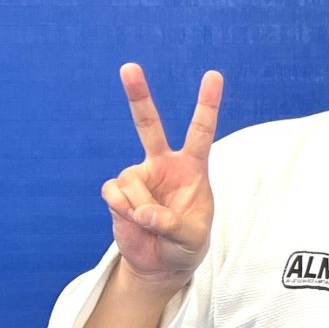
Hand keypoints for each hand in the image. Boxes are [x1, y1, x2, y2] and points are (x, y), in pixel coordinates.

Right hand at [100, 63, 221, 292]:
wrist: (160, 261)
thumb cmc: (186, 244)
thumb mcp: (191, 238)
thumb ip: (173, 224)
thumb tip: (144, 211)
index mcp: (191, 167)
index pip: (201, 131)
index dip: (207, 104)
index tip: (214, 75)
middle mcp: (162, 164)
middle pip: (148, 124)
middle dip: (137, 95)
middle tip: (129, 66)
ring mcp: (137, 174)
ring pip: (132, 183)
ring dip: (140, 208)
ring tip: (151, 222)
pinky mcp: (117, 190)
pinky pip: (114, 195)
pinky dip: (123, 211)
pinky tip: (132, 219)